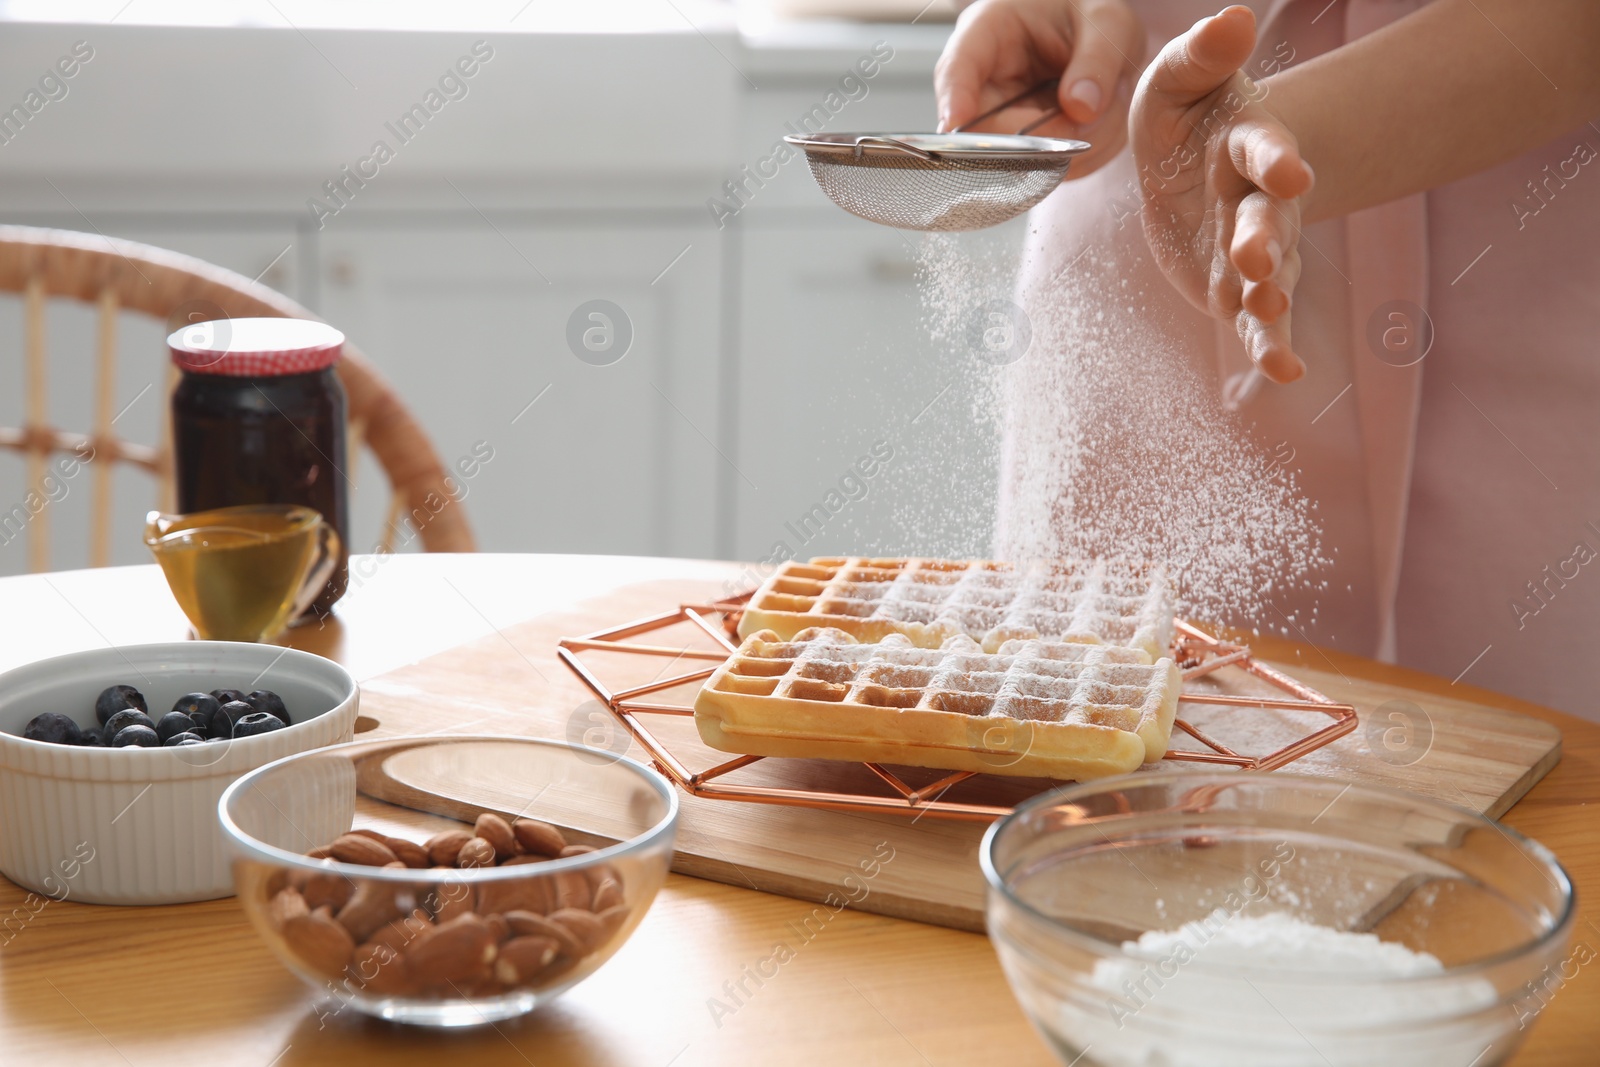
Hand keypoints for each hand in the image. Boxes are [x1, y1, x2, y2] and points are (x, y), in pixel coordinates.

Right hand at [934, 0, 1143, 178]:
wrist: (1101, 34)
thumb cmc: (1090, 12)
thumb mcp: (1105, 20)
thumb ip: (1097, 58)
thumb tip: (1081, 108)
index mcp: (987, 34)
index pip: (956, 70)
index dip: (954, 99)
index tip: (955, 122)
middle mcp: (985, 84)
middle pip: (987, 132)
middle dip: (1043, 134)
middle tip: (1090, 113)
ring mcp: (1003, 122)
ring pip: (1025, 161)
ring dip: (1075, 144)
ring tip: (1105, 101)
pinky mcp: (1027, 150)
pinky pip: (1052, 171)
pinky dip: (1087, 154)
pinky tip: (1101, 119)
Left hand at [1130, 5, 1311, 381]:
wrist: (1188, 167)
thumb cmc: (1186, 118)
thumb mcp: (1177, 79)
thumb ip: (1201, 54)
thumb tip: (1232, 17)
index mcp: (1248, 143)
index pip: (1264, 148)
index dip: (1276, 159)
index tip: (1290, 171)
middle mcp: (1260, 199)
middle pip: (1268, 218)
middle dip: (1265, 236)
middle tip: (1258, 255)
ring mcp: (1254, 248)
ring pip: (1271, 275)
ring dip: (1269, 295)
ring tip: (1267, 313)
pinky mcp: (1238, 289)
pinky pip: (1258, 321)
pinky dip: (1270, 345)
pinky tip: (1284, 374)